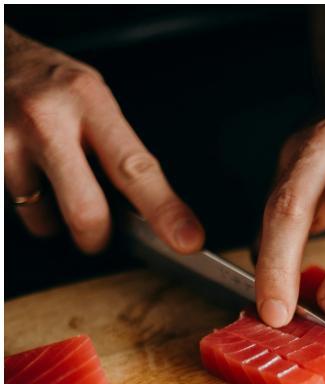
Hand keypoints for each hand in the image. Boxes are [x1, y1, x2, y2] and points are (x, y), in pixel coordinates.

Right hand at [5, 28, 203, 253]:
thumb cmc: (46, 81)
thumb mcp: (91, 99)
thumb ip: (117, 151)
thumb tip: (150, 213)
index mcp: (88, 101)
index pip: (135, 169)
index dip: (164, 211)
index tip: (186, 239)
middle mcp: (47, 120)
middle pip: (87, 212)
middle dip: (97, 237)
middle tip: (99, 231)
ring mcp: (9, 142)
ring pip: (45, 221)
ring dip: (54, 218)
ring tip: (51, 180)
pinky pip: (18, 211)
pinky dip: (31, 206)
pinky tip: (30, 176)